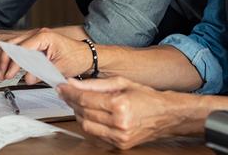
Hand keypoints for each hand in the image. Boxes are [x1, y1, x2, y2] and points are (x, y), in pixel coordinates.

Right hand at [0, 28, 91, 82]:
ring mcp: (35, 38)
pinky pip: (17, 49)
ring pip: (11, 46)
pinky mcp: (35, 44)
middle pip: (12, 45)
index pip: (21, 49)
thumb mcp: (59, 67)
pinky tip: (3, 68)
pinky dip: (9, 58)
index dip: (13, 64)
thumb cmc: (77, 58)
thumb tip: (27, 78)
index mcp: (43, 36)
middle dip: (3, 61)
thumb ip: (42, 72)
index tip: (9, 75)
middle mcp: (37, 34)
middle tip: (0, 75)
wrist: (86, 55)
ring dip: (4, 60)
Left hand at [58, 77, 181, 149]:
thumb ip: (94, 84)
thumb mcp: (121, 82)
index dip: (70, 92)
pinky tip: (89, 115)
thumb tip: (73, 83)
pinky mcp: (119, 145)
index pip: (86, 99)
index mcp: (120, 105)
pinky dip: (89, 124)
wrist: (165, 115)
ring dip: (78, 114)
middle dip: (72, 101)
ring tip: (78, 102)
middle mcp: (119, 123)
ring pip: (86, 126)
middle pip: (84, 112)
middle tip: (66, 92)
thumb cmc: (146, 96)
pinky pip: (95, 135)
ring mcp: (119, 137)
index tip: (61, 87)